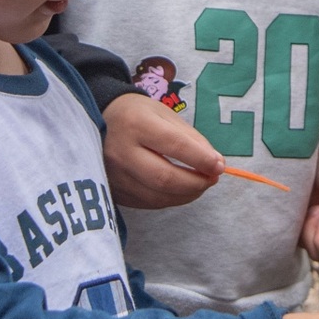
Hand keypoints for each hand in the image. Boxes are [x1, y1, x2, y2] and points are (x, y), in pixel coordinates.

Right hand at [101, 92, 224, 209]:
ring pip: (157, 197)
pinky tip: (180, 190)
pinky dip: (170, 199)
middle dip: (196, 183)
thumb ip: (192, 139)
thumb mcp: (165, 115)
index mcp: (136, 124)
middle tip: (212, 179)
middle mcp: (121, 151)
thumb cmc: (137, 115)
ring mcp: (114, 175)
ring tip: (200, 184)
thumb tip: (217, 165)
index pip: (175, 146)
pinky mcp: (113, 191)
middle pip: (165, 178)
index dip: (202, 159)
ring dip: (186, 195)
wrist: (98, 121)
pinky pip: (148, 203)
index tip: (220, 166)